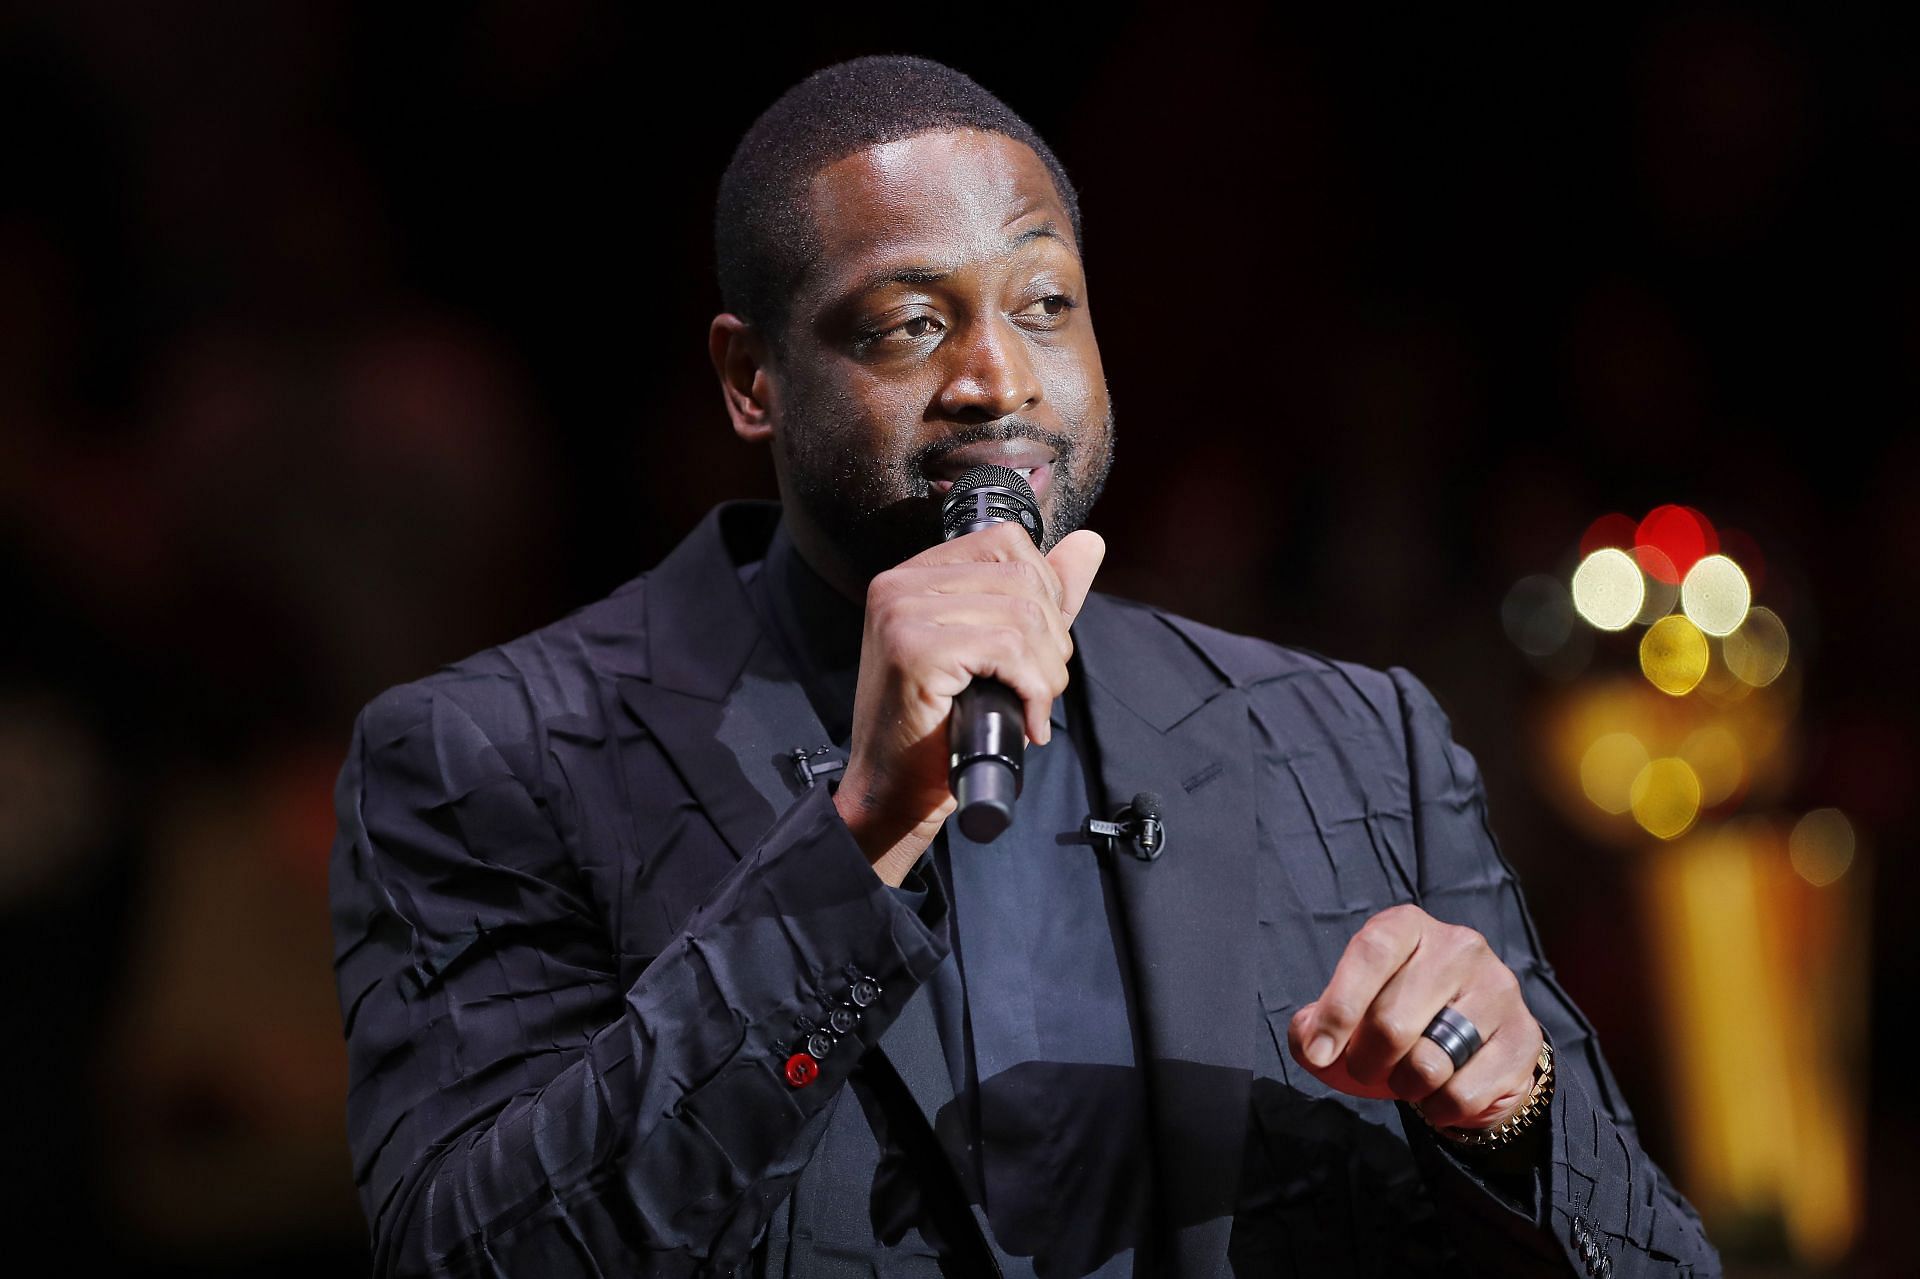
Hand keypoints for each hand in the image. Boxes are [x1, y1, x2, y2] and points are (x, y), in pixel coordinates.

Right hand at [833, 521, 1105, 884]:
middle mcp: (898, 585)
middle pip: (1022, 577)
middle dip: (1052, 638)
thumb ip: (1041, 595)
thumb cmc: (940, 730)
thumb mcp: (997, 650)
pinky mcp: (915, 651)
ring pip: (1023, 614)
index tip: (1038, 646)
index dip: (1044, 592)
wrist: (894, 793)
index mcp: (912, 576)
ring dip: (1047, 671)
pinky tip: (1026, 720)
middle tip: (1039, 687)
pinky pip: (1009, 649)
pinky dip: (1034, 689)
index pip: (1006, 543)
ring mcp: (902, 614)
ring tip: (1033, 705)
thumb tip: (1090, 543)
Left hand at [1287, 904, 1542, 1131]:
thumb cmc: (1401, 1019)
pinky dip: (1436, 1109)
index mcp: (1409, 926)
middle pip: (1393, 1021)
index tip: (1318, 1051)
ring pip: (1429, 1062)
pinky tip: (1437, 1095)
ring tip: (1406, 1078)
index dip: (1338, 1007)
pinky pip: (1462, 1093)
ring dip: (1404, 1086)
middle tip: (1365, 1069)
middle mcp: (1459, 946)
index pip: (1371, 953)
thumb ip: (1316, 1023)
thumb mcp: (1353, 1011)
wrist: (1478, 1047)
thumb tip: (1310, 1041)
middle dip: (1365, 1061)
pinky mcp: (1524, 1037)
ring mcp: (1499, 989)